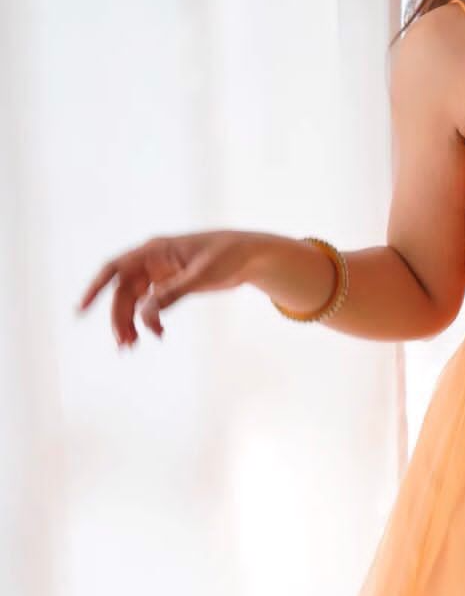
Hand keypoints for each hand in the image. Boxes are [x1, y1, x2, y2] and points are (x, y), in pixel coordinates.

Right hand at [76, 230, 262, 347]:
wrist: (251, 256)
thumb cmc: (228, 255)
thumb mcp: (201, 274)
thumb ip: (173, 292)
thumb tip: (146, 313)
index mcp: (155, 250)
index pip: (115, 268)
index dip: (95, 288)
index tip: (81, 310)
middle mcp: (152, 261)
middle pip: (124, 292)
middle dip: (119, 317)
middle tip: (124, 344)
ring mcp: (161, 274)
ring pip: (135, 301)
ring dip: (132, 323)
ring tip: (132, 346)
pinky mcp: (171, 285)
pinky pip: (152, 305)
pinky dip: (151, 320)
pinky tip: (159, 334)